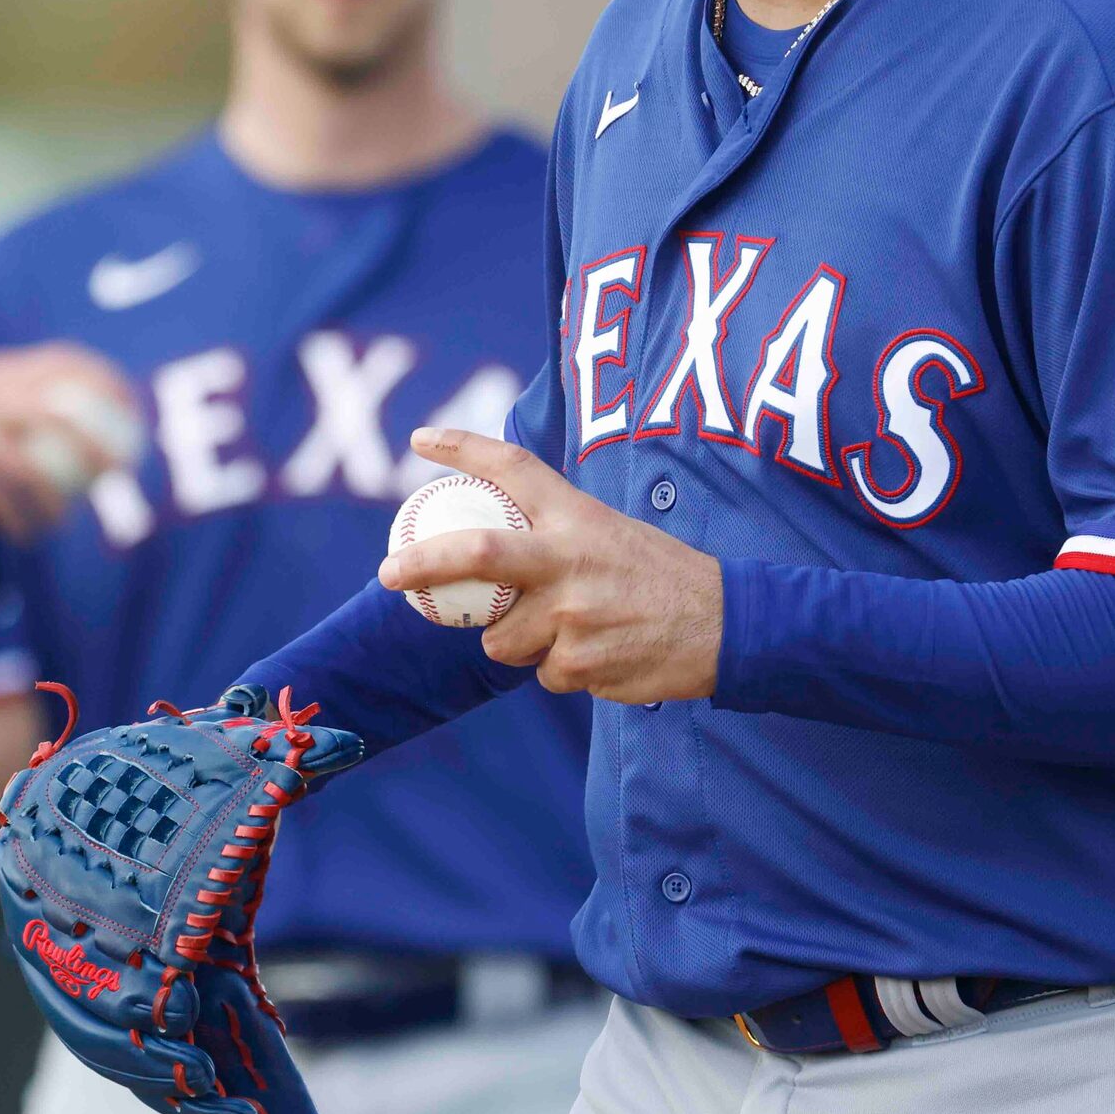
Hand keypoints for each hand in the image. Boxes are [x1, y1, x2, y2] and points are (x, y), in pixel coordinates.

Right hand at [0, 344, 137, 540]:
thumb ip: (22, 403)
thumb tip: (91, 424)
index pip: (62, 358)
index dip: (104, 376)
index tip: (135, 407)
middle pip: (55, 411)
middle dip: (95, 441)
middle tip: (120, 474)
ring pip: (25, 462)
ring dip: (52, 495)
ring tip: (66, 520)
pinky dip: (13, 515)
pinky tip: (27, 535)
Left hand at [378, 429, 722, 702]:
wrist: (726, 624)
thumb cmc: (659, 573)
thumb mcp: (607, 529)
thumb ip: (551, 535)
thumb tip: (481, 550)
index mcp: (575, 515)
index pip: (511, 467)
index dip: (462, 448)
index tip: (420, 440)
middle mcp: (568, 557)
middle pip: (476, 552)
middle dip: (423, 563)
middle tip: (388, 573)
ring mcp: (572, 612)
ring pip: (501, 639)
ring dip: (517, 642)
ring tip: (570, 628)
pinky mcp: (579, 662)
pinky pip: (541, 673)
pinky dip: (559, 669)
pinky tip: (602, 652)